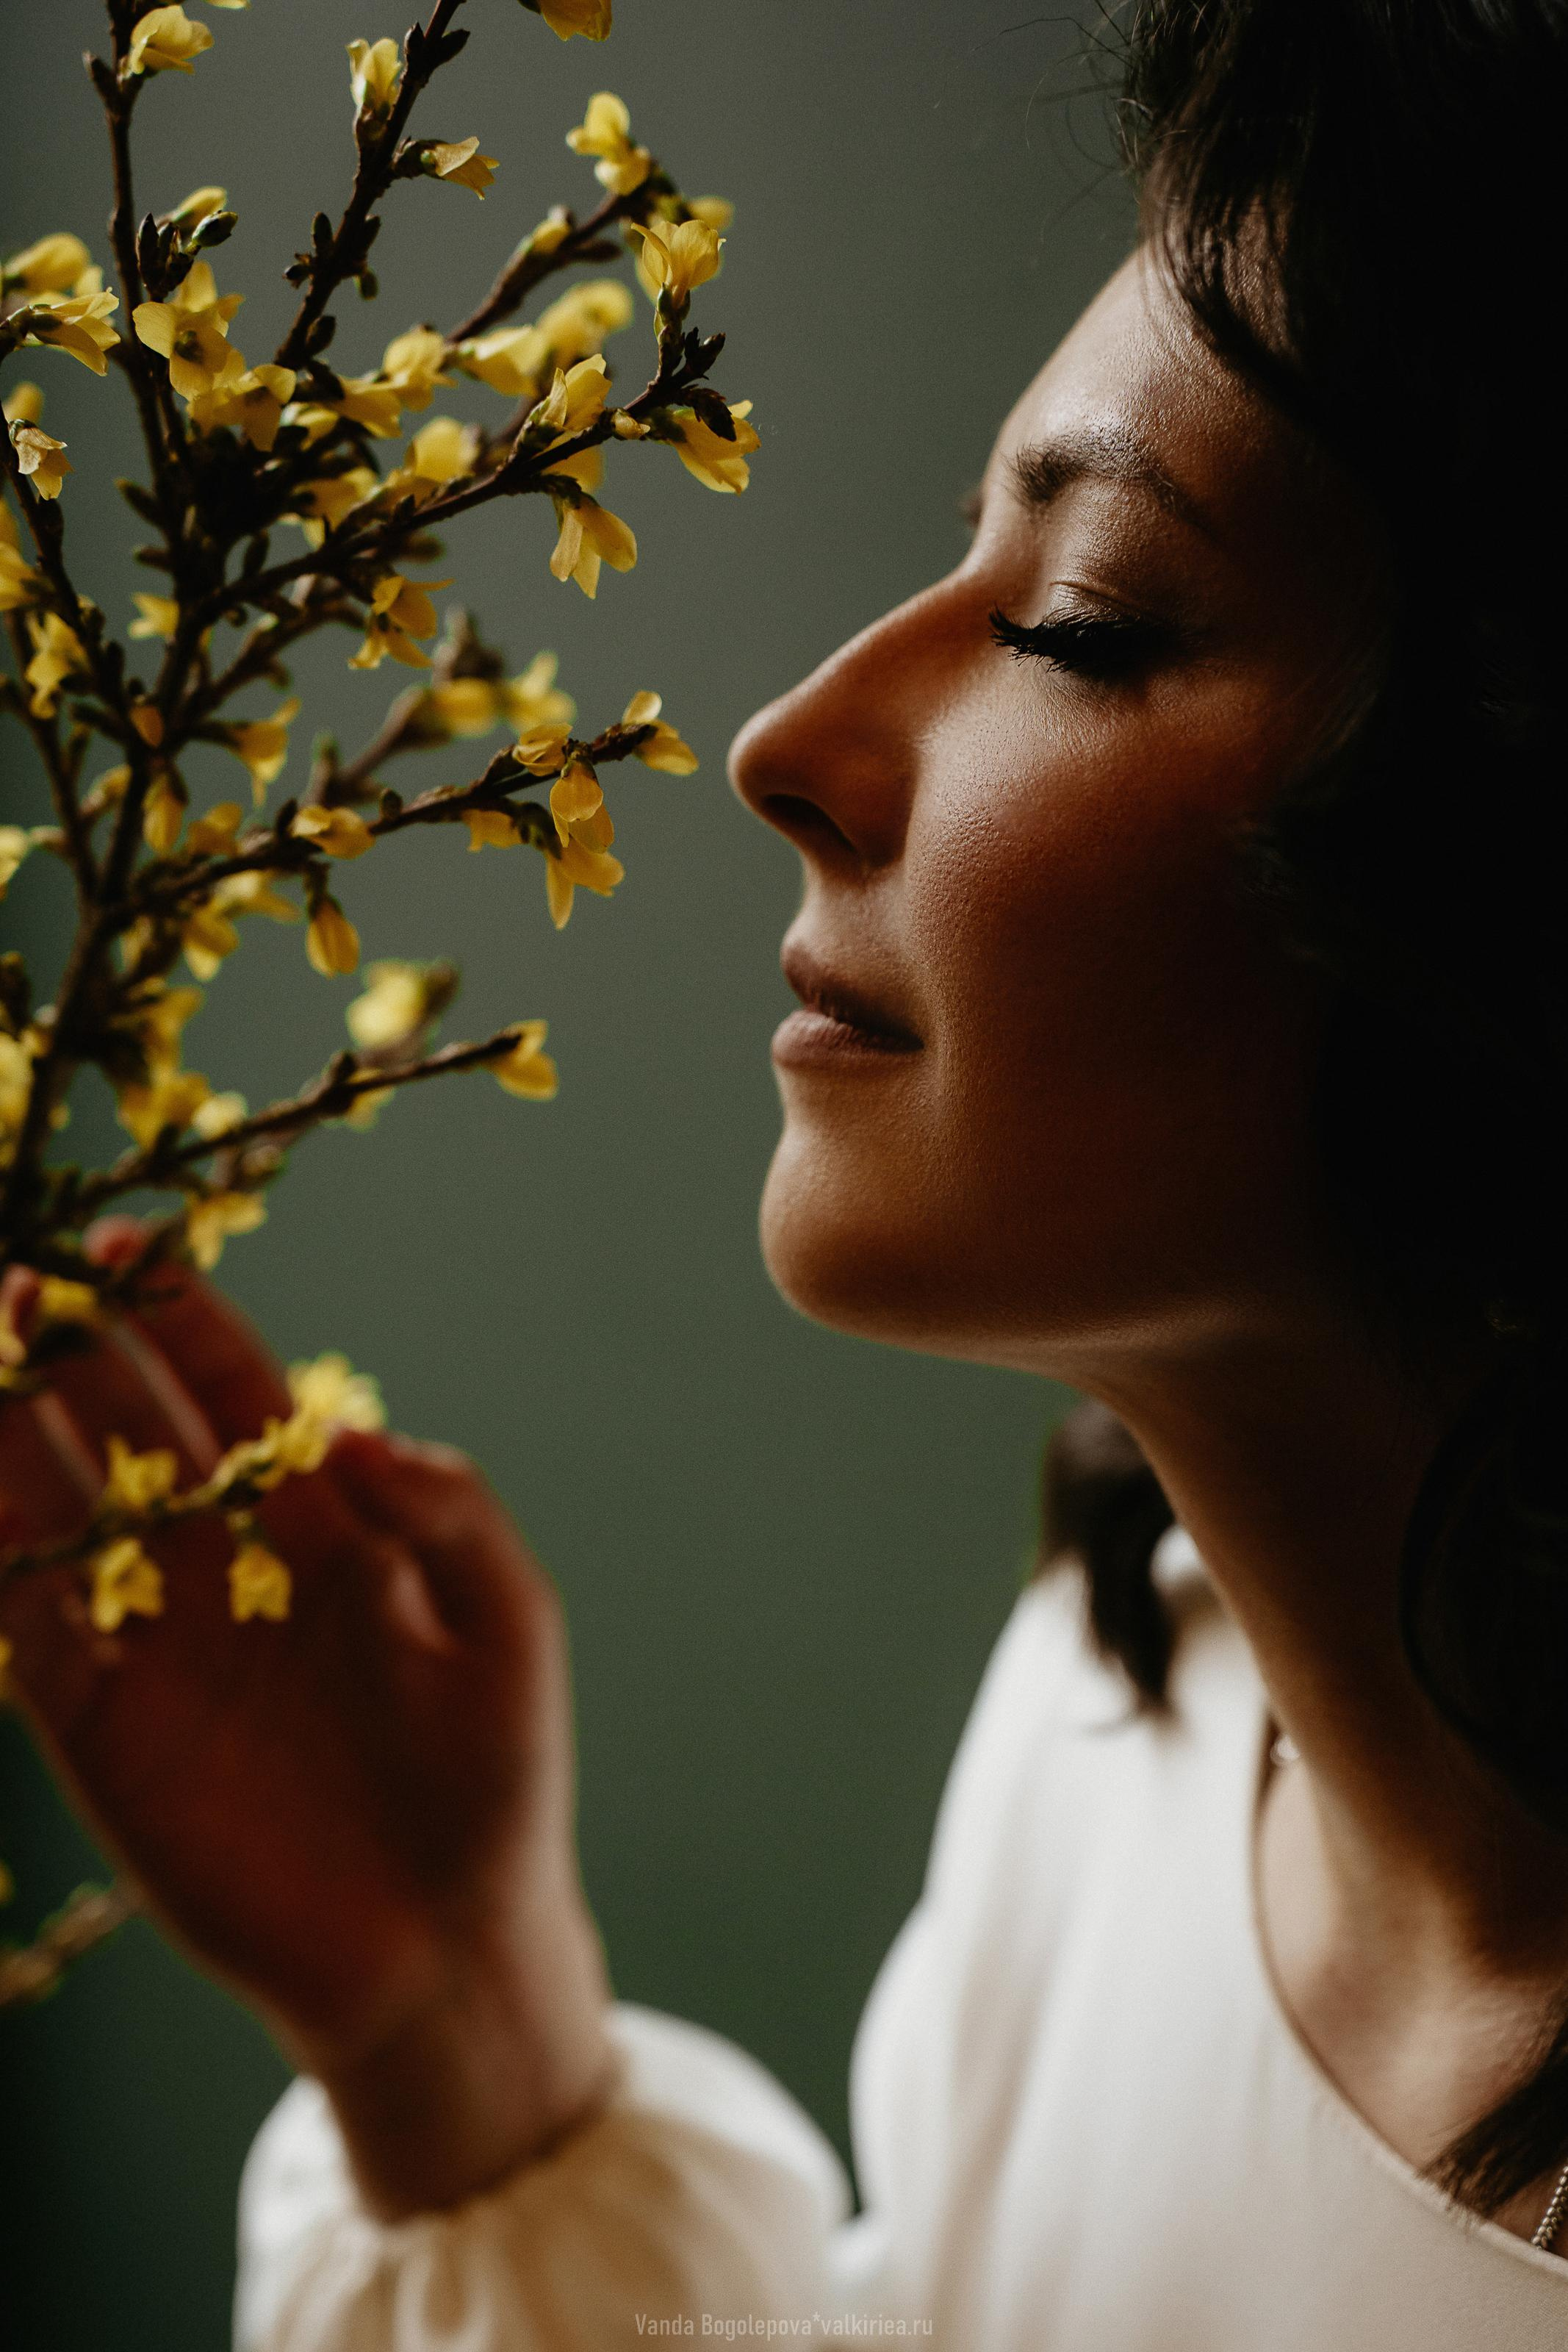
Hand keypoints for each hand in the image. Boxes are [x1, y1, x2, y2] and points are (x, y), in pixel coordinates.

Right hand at [0, 1228, 612, 2215]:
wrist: (443, 1946)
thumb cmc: (492, 1777)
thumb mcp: (507, 1626)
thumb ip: (449, 1516)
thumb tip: (348, 1435)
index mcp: (321, 1525)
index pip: (231, 1393)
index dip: (176, 1317)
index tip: (122, 1248)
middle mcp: (226, 1567)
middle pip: (127, 1430)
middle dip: (72, 1353)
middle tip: (20, 1282)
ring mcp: (156, 1644)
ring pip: (59, 1514)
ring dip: (10, 1436)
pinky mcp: (102, 1732)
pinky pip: (28, 1632)